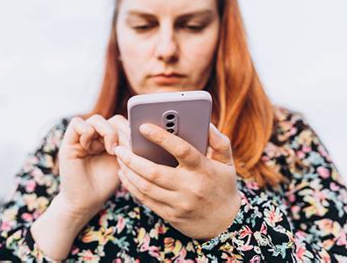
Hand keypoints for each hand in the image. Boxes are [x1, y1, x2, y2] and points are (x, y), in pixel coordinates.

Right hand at [32, 114, 129, 259]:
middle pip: (112, 119)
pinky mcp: (69, 142)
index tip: (134, 146)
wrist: (86, 201)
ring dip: (107, 132)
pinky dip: (87, 132)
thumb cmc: (105, 183)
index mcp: (110, 139)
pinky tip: (92, 149)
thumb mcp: (123, 162)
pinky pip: (77, 123)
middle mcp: (96, 136)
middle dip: (122, 132)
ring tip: (111, 150)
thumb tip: (136, 128)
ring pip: (97, 119)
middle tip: (124, 150)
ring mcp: (82, 138)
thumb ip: (127, 145)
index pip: (122, 122)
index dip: (130, 130)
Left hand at [114, 123, 241, 239]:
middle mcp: (190, 187)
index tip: (142, 126)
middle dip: (132, 158)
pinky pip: (145, 200)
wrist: (226, 224)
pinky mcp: (170, 215)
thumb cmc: (223, 185)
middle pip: (154, 172)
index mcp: (203, 169)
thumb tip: (205, 122)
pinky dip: (131, 186)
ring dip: (128, 171)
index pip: (181, 150)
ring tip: (119, 157)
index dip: (161, 137)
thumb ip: (218, 140)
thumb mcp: (227, 162)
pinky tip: (124, 174)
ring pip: (146, 187)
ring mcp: (179, 204)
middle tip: (120, 146)